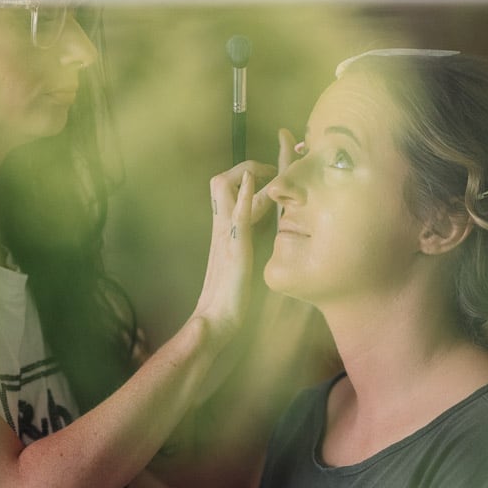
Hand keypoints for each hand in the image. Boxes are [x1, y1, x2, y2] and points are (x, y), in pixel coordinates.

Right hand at [193, 160, 276, 343]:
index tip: (269, 168)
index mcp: (224, 229)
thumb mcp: (241, 261)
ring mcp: (225, 236)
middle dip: (247, 166)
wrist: (217, 321)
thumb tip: (259, 236)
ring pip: (224, 190)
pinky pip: (237, 215)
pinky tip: (250, 179)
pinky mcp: (234, 249)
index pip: (230, 190)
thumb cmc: (231, 296)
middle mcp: (221, 227)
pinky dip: (244, 195)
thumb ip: (247, 243)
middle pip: (221, 182)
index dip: (247, 172)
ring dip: (246, 174)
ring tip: (266, 171)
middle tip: (270, 168)